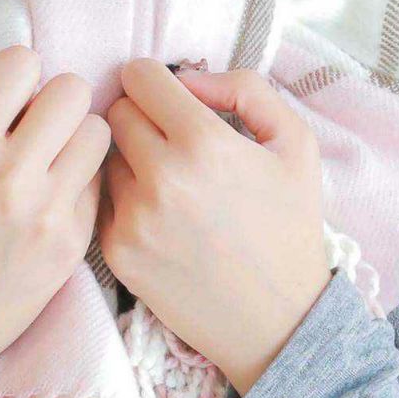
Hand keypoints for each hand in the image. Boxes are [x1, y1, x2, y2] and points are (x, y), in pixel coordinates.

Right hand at [0, 43, 109, 397]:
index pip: (22, 64)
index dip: (11, 73)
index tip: (0, 99)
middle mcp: (12, 180)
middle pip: (72, 91)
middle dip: (50, 98)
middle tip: (31, 123)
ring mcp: (49, 216)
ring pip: (98, 133)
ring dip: (75, 134)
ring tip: (48, 154)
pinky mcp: (73, 245)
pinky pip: (100, 183)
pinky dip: (80, 179)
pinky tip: (51, 194)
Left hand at [96, 58, 332, 396]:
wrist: (279, 320)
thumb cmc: (290, 226)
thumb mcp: (295, 142)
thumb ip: (245, 88)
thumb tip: (187, 79)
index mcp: (203, 142)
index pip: (138, 76)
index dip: (153, 81)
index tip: (166, 96)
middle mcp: (160, 177)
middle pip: (115, 113)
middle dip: (140, 117)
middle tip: (170, 141)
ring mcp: (132, 217)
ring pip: (105, 157)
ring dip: (129, 160)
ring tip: (170, 185)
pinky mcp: (116, 251)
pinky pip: (103, 199)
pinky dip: (124, 200)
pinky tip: (161, 218)